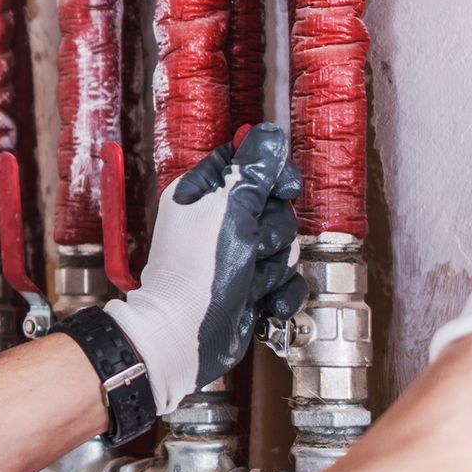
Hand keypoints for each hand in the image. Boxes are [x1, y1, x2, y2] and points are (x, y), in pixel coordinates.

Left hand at [105, 125, 308, 414]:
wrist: (184, 338)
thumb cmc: (197, 276)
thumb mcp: (229, 212)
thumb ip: (254, 171)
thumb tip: (270, 134)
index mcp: (204, 193)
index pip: (250, 163)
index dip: (272, 175)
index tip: (279, 191)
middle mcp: (218, 221)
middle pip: (275, 207)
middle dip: (273, 233)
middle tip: (251, 248)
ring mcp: (235, 255)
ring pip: (284, 245)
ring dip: (273, 268)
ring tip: (248, 280)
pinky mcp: (249, 287)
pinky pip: (287, 280)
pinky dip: (279, 294)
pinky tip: (262, 302)